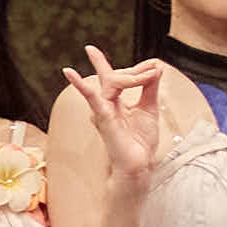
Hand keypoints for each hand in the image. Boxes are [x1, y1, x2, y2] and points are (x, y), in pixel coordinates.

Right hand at [61, 47, 177, 187]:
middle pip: (115, 76)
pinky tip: (69, 73)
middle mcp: (104, 104)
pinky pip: (92, 98)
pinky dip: (81, 85)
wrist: (140, 164)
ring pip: (110, 82)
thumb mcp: (150, 107)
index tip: (153, 62)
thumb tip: (157, 67)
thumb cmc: (141, 140)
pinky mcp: (103, 118)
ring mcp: (101, 110)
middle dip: (136, 70)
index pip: (113, 75)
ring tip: (148, 72)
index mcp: (114, 101)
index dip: (129, 64)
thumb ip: (150, 87)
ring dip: (131, 75)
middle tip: (154, 66)